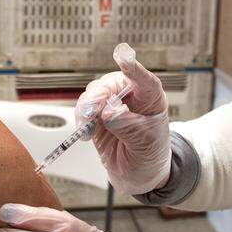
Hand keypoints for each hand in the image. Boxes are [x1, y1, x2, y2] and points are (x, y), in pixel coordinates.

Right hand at [74, 44, 171, 194]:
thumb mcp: (145, 144)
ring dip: (86, 108)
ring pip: (93, 94)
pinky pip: (84, 108)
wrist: (139, 176)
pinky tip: (87, 132)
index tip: (123, 56)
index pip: (144, 80)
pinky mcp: (97, 116)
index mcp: (151, 99)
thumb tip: (108, 111)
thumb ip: (127, 126)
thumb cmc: (150, 156)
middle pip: (110, 84)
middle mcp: (130, 96)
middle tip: (92, 111)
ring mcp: (111, 104)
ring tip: (89, 128)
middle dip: (98, 95)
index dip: (133, 67)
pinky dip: (81, 118)